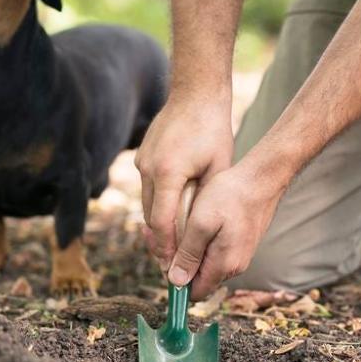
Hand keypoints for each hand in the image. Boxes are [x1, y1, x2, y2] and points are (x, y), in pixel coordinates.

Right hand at [135, 92, 232, 269]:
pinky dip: (157, 205)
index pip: (162, 222)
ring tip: (171, 247)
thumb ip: (205, 200)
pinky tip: (170, 217)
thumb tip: (199, 234)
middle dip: (160, 243)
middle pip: (149, 217)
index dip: (167, 248)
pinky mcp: (142, 157)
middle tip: (171, 266)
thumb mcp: (218, 168)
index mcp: (168, 172)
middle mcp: (149, 169)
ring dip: (158, 225)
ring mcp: (142, 161)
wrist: (195, 94)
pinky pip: (147, 189)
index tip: (173, 267)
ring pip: (146, 204)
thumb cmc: (213, 130)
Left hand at [168, 158, 286, 299]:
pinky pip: (214, 250)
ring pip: (204, 262)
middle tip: (159, 233)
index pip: (194, 292)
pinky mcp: (240, 243)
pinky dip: (199, 239)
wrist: (261, 178)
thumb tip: (176, 282)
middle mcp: (234, 265)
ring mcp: (239, 254)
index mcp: (224, 265)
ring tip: (174, 223)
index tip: (161, 254)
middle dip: (177, 259)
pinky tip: (191, 220)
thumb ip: (189, 254)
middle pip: (198, 277)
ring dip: (187, 248)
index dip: (174, 279)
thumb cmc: (231, 196)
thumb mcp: (201, 223)